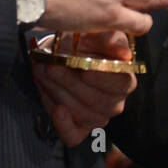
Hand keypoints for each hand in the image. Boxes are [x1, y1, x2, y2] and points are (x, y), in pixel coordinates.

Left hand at [31, 31, 135, 145]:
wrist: (61, 52)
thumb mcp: (98, 32)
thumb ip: (112, 38)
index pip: (120, 83)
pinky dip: (63, 125)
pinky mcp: (79, 129)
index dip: (103, 79)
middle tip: (51, 65)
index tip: (85, 70)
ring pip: (81, 112)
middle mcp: (115, 102)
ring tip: (43, 73)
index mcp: (124, 78)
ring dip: (58, 92)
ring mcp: (98, 117)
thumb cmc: (83, 41)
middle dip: (70, 82)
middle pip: (96, 99)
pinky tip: (57, 109)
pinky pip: (73, 136)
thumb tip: (125, 53)